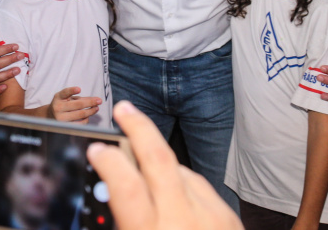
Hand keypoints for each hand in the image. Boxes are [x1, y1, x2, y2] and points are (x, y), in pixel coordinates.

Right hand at [47, 87, 100, 123]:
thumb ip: (79, 98)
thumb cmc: (62, 104)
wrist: (50, 116)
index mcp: (58, 98)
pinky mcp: (65, 126)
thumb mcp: (67, 98)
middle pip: (78, 104)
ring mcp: (61, 118)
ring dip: (91, 111)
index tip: (79, 89)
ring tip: (96, 108)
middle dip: (90, 102)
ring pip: (80, 114)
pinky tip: (88, 116)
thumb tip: (94, 100)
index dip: (72, 91)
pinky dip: (86, 119)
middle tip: (99, 101)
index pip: (65, 93)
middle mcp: (58, 108)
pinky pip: (79, 124)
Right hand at [87, 101, 242, 229]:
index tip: (97, 148)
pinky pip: (202, 190)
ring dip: (161, 159)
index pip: (127, 187)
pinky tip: (175, 186)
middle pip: (160, 160)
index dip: (110, 161)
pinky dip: (185, 182)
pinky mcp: (230, 222)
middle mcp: (185, 223)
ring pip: (182, 172)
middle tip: (124, 108)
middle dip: (140, 127)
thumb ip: (125, 220)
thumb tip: (111, 205)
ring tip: (143, 153)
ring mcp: (212, 220)